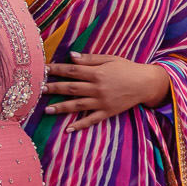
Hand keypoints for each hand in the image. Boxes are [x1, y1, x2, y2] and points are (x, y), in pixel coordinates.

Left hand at [45, 54, 169, 129]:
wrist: (147, 83)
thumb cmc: (128, 68)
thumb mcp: (111, 59)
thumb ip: (91, 59)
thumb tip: (71, 56)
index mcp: (98, 73)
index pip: (72, 70)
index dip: (57, 69)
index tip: (44, 69)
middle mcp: (98, 88)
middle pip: (71, 88)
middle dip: (53, 88)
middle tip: (39, 90)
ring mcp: (102, 101)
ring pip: (77, 105)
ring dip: (61, 107)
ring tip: (47, 109)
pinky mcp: (108, 111)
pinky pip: (92, 120)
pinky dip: (80, 125)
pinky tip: (68, 129)